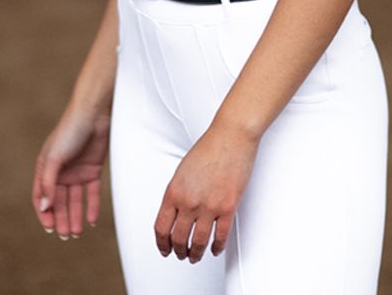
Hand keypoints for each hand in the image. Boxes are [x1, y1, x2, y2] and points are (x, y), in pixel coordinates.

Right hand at [32, 104, 111, 239]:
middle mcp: (61, 172)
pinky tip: (92, 220)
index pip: (42, 196)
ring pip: (75, 200)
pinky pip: (91, 193)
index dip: (44, 213)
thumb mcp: (55, 157)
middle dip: (61, 219)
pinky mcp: (93, 170)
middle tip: (66, 235)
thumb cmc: (70, 131)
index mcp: (46, 168)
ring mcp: (77, 172)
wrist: (94, 113)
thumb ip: (49, 182)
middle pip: (59, 201)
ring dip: (75, 216)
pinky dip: (92, 206)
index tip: (49, 228)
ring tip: (77, 232)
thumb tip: (45, 207)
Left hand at [154, 120, 259, 262]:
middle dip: (179, 251)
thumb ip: (178, 192)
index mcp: (173, 191)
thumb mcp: (182, 170)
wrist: (231, 135)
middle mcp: (188, 201)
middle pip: (178, 239)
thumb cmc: (209, 147)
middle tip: (182, 255)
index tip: (164, 250)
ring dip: (196, 254)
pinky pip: (220, 236)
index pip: (161, 228)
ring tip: (196, 256)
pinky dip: (216, 247)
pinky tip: (215, 249)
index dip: (162, 244)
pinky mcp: (228, 207)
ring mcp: (208, 206)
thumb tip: (176, 214)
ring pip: (198, 243)